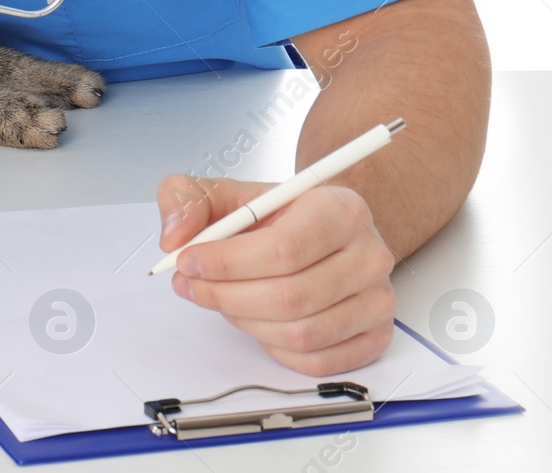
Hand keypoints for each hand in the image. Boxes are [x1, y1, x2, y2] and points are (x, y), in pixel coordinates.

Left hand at [154, 173, 397, 375]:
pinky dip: (274, 347)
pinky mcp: (375, 335)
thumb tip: (175, 236)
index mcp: (338, 208)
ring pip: (301, 332)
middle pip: (291, 296)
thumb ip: (187, 199)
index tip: (188, 261)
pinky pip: (317, 360)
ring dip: (246, 321)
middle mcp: (368, 254)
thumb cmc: (275, 213)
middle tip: (191, 286)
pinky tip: (255, 320)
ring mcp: (377, 299)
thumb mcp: (225, 191)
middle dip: (226, 296)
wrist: (318, 229)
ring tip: (221, 299)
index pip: (284, 248)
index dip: (228, 262)